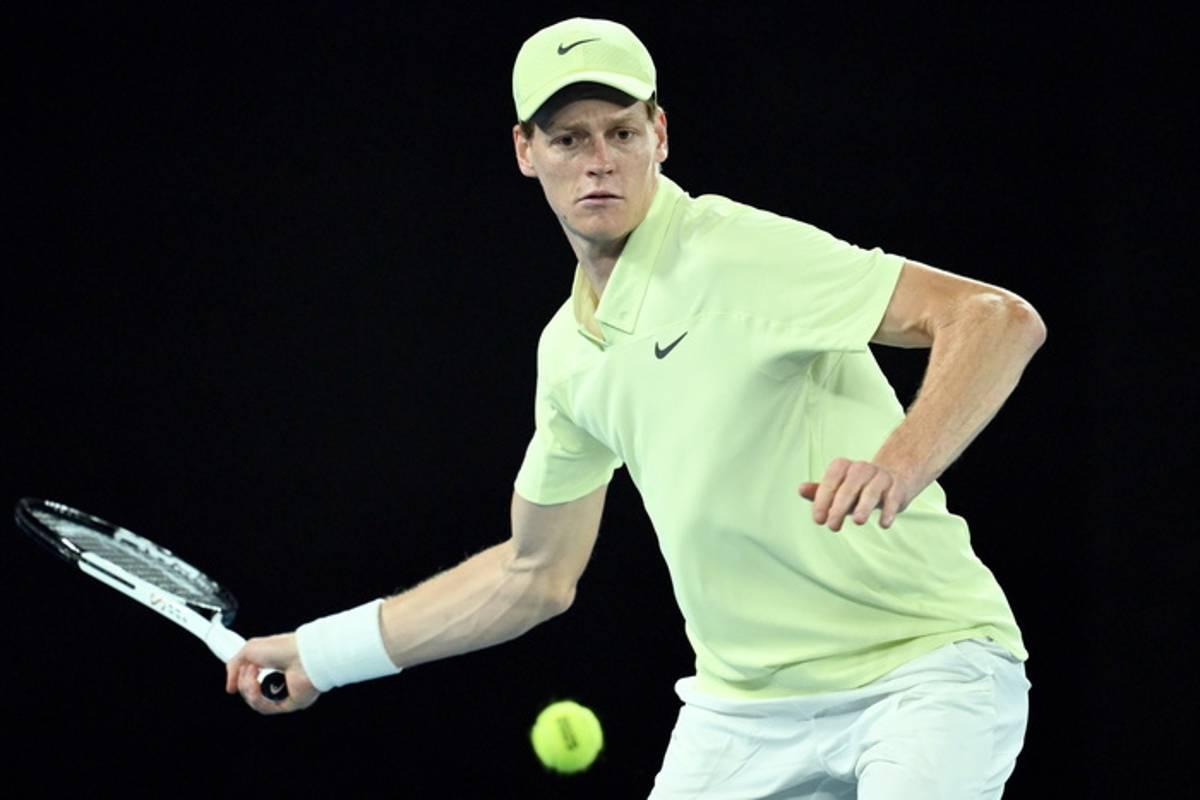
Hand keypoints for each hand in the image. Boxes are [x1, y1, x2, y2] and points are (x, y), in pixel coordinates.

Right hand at [225, 633, 320, 714]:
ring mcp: (285, 692)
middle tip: (248, 669)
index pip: (252, 679)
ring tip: (253, 675)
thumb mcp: (249, 649)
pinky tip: (257, 687)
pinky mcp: (290, 703)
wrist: (301, 655)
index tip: (233, 681)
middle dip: (243, 683)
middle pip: (251, 693)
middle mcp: (280, 680)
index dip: (241, 680)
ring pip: (257, 703)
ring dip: (248, 690)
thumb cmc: (282, 648)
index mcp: (274, 666)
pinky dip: (257, 699)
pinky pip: (267, 709)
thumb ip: (234, 666)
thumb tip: (230, 686)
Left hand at [798, 458, 917, 531]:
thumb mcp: (837, 490)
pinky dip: (888, 511)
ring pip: (871, 492)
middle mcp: (862, 468)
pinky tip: (884, 525)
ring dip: (864, 507)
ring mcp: (881, 477)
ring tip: (857, 521)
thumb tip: (800, 489)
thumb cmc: (858, 488)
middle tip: (832, 527)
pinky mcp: (898, 488)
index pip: (830, 482)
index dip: (822, 500)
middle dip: (839, 508)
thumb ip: (819, 491)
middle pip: (848, 488)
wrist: (894, 479)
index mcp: (843, 466)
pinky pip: (892, 499)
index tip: (818, 520)